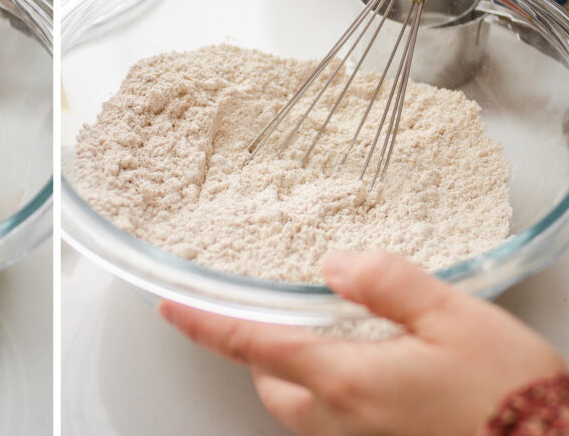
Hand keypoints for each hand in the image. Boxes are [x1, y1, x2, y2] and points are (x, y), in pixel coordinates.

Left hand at [159, 251, 565, 434]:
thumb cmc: (515, 397)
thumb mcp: (456, 317)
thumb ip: (387, 283)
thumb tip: (333, 264)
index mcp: (348, 380)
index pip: (252, 346)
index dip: (204, 325)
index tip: (170, 308)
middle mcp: (344, 422)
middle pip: (272, 384)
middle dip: (264, 352)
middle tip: (285, 317)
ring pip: (301, 410)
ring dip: (298, 377)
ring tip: (335, 340)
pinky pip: (337, 427)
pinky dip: (334, 398)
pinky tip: (376, 373)